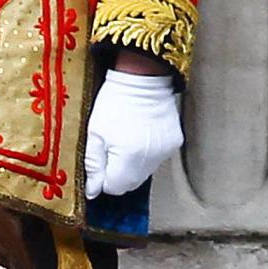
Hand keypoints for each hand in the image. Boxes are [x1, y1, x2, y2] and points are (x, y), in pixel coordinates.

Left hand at [84, 67, 182, 199]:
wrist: (144, 76)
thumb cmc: (115, 102)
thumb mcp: (95, 133)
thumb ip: (93, 166)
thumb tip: (93, 192)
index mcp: (128, 158)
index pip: (114, 187)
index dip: (104, 179)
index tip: (101, 162)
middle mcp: (150, 160)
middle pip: (130, 184)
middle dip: (118, 174)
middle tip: (112, 149)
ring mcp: (165, 153)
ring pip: (144, 174)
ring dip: (133, 166)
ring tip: (128, 140)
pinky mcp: (174, 144)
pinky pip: (156, 160)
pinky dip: (147, 155)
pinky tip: (141, 137)